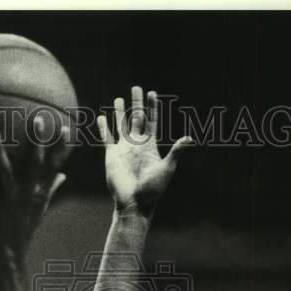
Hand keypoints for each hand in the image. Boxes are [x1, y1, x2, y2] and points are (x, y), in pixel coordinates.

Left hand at [0, 116, 68, 258]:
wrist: (9, 251)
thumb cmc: (24, 227)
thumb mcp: (40, 208)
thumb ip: (50, 188)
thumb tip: (63, 174)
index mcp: (40, 193)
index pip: (55, 168)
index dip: (62, 149)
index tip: (68, 128)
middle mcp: (28, 194)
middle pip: (35, 165)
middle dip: (38, 142)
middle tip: (39, 119)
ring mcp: (10, 199)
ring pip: (6, 171)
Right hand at [97, 87, 191, 215]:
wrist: (134, 203)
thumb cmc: (153, 189)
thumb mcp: (166, 168)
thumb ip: (175, 152)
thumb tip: (189, 138)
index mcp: (150, 145)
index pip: (152, 121)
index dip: (153, 107)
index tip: (153, 93)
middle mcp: (137, 144)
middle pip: (137, 118)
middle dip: (137, 103)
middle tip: (136, 87)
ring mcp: (124, 149)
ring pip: (121, 125)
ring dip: (120, 112)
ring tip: (118, 98)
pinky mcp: (111, 156)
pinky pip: (106, 138)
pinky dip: (104, 128)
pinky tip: (101, 118)